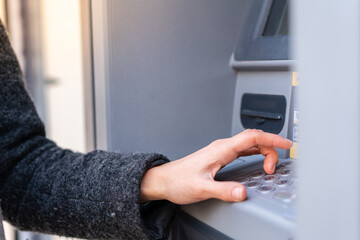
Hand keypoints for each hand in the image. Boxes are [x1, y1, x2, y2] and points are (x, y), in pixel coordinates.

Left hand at [140, 129, 292, 203]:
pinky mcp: (220, 156)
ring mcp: (221, 150)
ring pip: (248, 143)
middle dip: (270, 147)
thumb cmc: (179, 181)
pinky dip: (255, 152)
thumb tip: (243, 192)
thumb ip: (223, 191)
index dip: (272, 138)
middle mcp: (222, 146)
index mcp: (221, 149)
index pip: (252, 137)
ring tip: (270, 165)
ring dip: (263, 150)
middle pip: (253, 138)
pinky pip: (243, 149)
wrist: (165, 180)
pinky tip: (258, 159)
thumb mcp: (202, 188)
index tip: (286, 144)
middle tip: (275, 166)